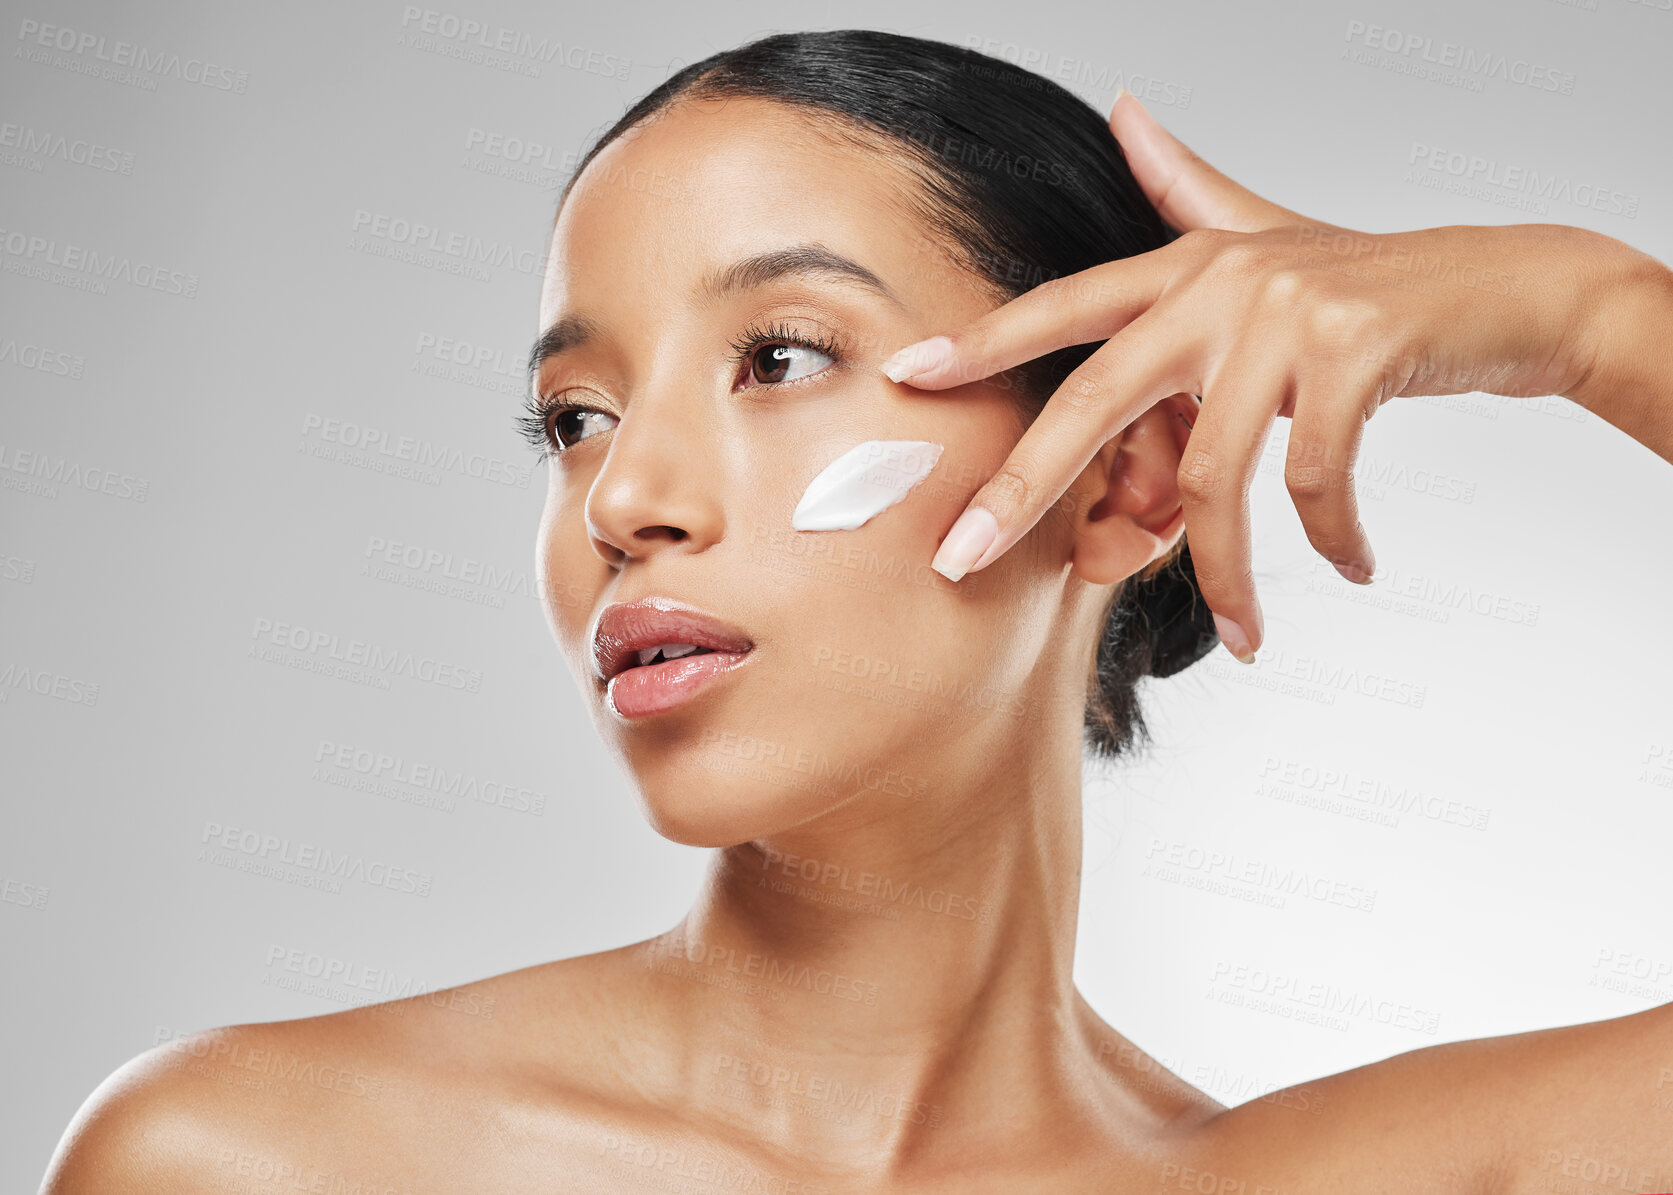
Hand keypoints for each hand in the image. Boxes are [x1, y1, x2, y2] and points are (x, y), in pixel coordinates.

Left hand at [884, 88, 1625, 663]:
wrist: (1512, 290)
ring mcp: (1285, 315)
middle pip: (1098, 400)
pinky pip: (1311, 479)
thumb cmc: (1375, 286)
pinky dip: (1329, 537)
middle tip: (961, 562)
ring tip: (1244, 632)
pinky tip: (1349, 567)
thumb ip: (1190, 190)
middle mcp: (1223, 283)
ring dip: (1223, 572)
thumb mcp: (1273, 239)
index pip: (1066, 306)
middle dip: (1022, 489)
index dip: (985, 341)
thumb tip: (1125, 113)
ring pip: (1216, 474)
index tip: (907, 376)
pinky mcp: (1352, 353)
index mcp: (1190, 267)